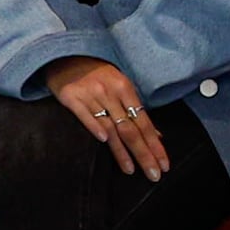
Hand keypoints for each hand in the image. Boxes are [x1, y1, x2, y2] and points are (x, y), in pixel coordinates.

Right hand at [44, 56, 168, 179]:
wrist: (65, 54)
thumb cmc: (95, 73)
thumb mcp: (119, 85)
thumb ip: (135, 110)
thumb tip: (157, 135)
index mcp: (125, 88)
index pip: (145, 123)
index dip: (155, 145)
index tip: (164, 164)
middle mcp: (110, 92)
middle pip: (131, 129)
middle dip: (144, 153)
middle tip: (153, 174)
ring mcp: (91, 95)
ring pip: (110, 128)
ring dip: (121, 151)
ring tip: (131, 170)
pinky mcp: (71, 97)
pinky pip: (85, 115)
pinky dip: (95, 127)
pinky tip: (103, 142)